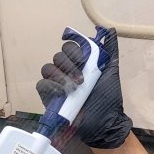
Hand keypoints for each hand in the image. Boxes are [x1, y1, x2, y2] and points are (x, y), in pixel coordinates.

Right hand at [37, 27, 132, 148]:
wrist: (104, 123)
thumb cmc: (108, 99)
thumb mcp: (111, 72)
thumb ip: (110, 51)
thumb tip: (109, 30)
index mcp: (79, 64)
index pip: (69, 47)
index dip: (74, 49)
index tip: (83, 59)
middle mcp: (67, 72)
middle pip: (58, 56)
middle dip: (69, 64)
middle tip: (81, 78)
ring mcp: (57, 84)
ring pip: (48, 68)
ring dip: (60, 74)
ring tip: (74, 87)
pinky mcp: (49, 98)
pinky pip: (42, 84)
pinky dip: (50, 85)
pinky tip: (62, 92)